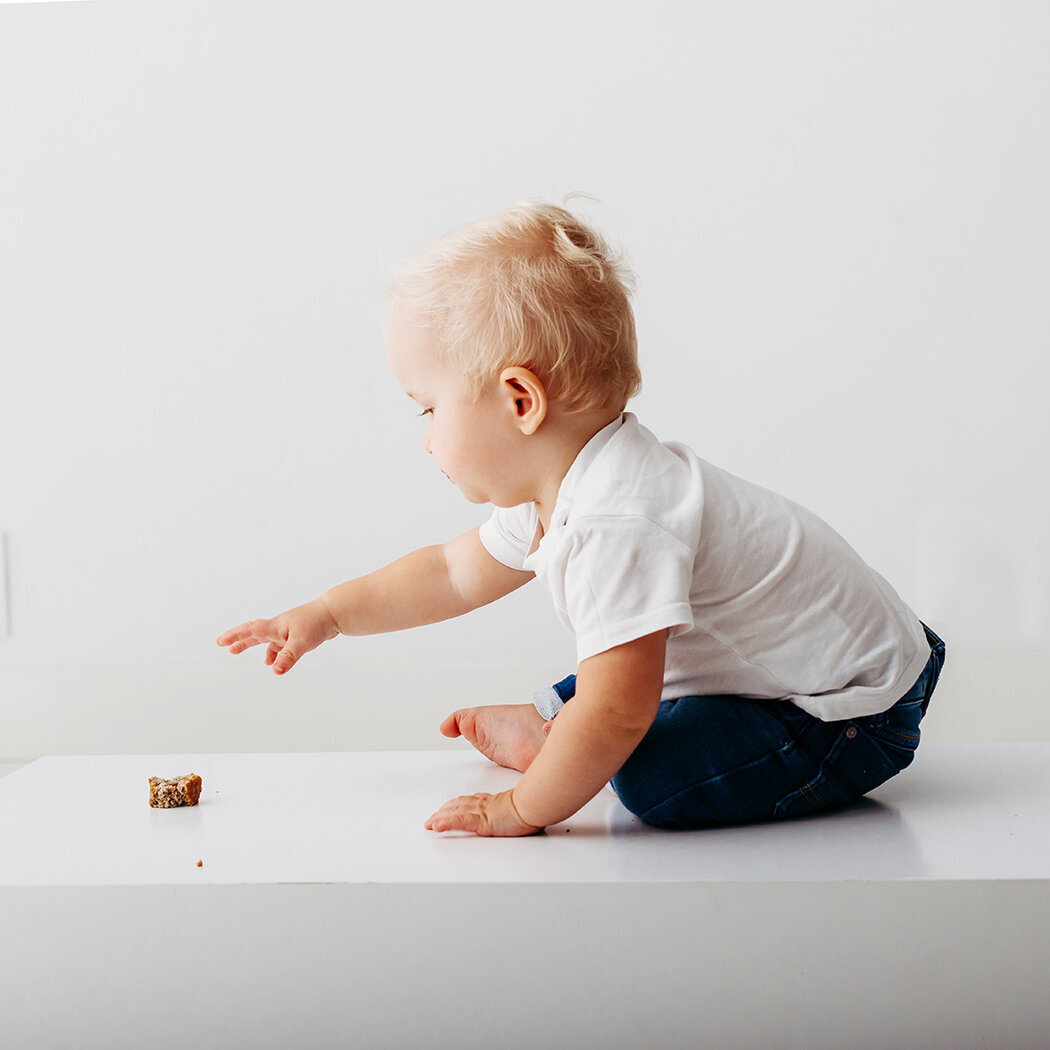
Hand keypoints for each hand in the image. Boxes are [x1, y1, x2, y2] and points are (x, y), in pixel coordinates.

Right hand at [216, 598, 339, 674]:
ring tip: (241, 654)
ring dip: (254, 646)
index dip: (235, 636)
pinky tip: (274, 662)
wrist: (334, 613)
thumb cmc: (317, 623)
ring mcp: (287, 630)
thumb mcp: (301, 643)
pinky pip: (279, 644)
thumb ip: (288, 657)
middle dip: (237, 639)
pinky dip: (274, 653)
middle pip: (253, 632)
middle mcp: (278, 627)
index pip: (250, 630)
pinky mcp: (296, 634)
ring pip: (266, 639)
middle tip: (222, 644)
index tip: (220, 641)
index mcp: (275, 626)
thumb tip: (274, 671)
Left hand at [424, 789, 543, 836]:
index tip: (449, 807)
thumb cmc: (533, 805)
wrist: (534, 803)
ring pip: (453, 813)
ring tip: (429, 824)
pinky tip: (435, 827)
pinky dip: (444, 824)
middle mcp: (483, 804)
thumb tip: (527, 811)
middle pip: (457, 806)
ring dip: (439, 818)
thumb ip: (519, 809)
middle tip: (433, 818)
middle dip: (443, 812)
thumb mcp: (524, 806)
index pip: (469, 802)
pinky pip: (457, 822)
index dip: (457, 805)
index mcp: (492, 801)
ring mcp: (480, 812)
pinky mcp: (479, 821)